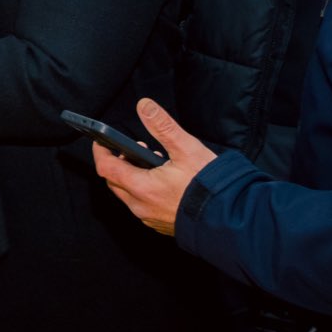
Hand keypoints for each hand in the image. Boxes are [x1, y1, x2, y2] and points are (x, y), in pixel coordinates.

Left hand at [94, 98, 217, 235]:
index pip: (106, 168)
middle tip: (133, 149)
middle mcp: (141, 206)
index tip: (100, 140)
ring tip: (152, 162)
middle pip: (114, 182)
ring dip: (132, 176)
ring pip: (128, 195)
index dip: (101, 151)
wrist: (231, 219)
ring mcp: (150, 218)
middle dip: (118, 163)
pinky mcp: (161, 225)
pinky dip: (143, 190)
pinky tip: (162, 181)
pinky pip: (142, 206)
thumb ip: (163, 126)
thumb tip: (145, 106)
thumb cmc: (210, 187)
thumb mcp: (187, 149)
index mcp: (142, 188)